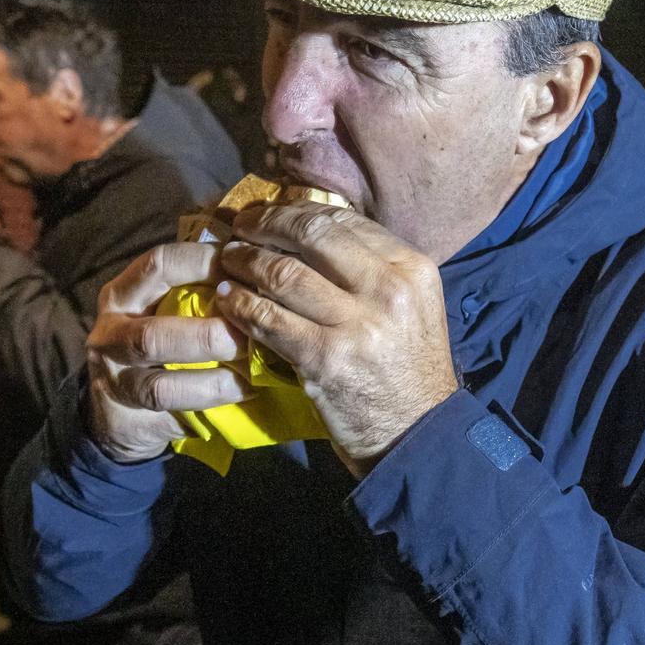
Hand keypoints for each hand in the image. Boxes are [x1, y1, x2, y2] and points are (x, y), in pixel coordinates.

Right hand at [85, 242, 251, 463]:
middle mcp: (109, 335)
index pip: (159, 265)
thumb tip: (258, 274)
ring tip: (251, 376)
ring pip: (161, 386)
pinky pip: (173, 416)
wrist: (119, 407)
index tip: (246, 271)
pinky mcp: (126, 420)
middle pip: (154, 335)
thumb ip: (198, 292)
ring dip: (214, 382)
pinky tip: (241, 394)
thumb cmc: (158, 344)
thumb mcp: (165, 308)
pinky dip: (212, 405)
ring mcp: (114, 381)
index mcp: (122, 295)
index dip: (205, 264)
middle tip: (251, 337)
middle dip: (208, 337)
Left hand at [215, 201, 459, 476]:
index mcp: (411, 268)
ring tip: (228, 261)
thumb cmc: (405, 368)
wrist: (416, 434)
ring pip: (284, 273)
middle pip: (312, 234)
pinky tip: (229, 300)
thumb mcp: (407, 306)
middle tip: (241, 228)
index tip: (269, 214)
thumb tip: (308, 229)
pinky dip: (241, 305)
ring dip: (245, 262)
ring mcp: (356, 325)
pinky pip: (268, 319)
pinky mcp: (324, 359)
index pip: (344, 220)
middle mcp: (388, 289)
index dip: (296, 210)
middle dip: (266, 224)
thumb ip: (369, 268)